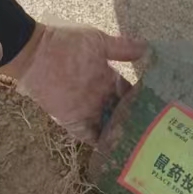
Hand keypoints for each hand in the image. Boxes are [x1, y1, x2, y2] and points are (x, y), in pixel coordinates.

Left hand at [13, 24, 146, 141]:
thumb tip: (148, 48)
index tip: (158, 111)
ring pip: (107, 126)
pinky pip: (88, 135)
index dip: (141, 102)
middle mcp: (99, 95)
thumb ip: (122, 48)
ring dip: (119, 135)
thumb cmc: (66, 42)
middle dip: (133, 123)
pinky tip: (115, 151)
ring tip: (139, 147)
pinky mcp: (71, 119)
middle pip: (120, 113)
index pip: (128, 94)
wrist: (34, 52)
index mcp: (106, 77)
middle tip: (153, 135)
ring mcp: (86, 109)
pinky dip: (100, 143)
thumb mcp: (98, 41)